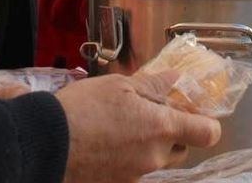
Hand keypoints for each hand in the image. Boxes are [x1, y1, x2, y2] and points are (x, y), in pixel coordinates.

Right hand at [57, 73, 220, 182]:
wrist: (44, 144)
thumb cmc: (82, 109)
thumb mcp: (119, 85)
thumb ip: (154, 84)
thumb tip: (177, 78)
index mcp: (161, 128)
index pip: (207, 133)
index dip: (206, 123)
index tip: (193, 113)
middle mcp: (154, 158)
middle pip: (181, 148)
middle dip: (172, 133)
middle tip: (148, 116)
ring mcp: (136, 176)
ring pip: (156, 161)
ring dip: (148, 147)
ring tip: (122, 130)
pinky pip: (134, 171)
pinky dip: (127, 159)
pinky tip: (108, 145)